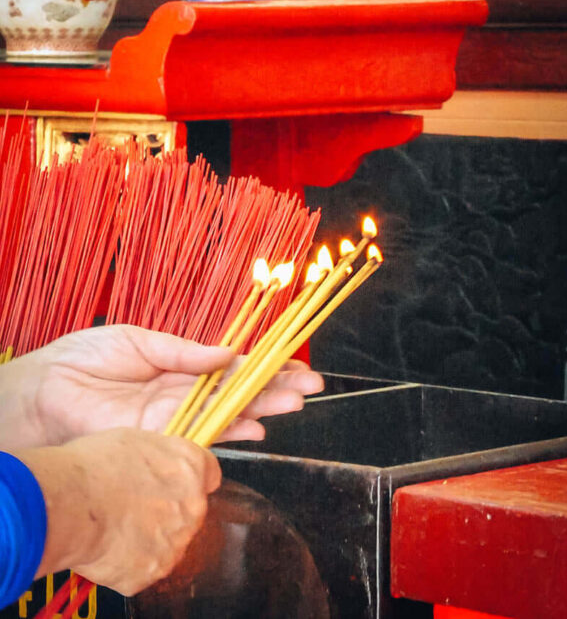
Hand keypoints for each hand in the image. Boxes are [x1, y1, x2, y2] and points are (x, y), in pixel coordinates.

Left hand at [0, 325, 323, 448]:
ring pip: (229, 413)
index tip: (294, 361)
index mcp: (179, 368)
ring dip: (264, 408)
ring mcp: (175, 418)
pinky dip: (232, 432)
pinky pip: (203, 435)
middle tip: (312, 384)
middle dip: (276, 387)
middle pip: (238, 392)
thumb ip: (185, 352)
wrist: (44, 390)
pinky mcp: (161, 436)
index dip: (263, 365)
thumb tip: (227, 353)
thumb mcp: (142, 341)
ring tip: (296, 401)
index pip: (230, 368)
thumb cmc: (84, 359)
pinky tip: (258, 428)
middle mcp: (183, 395)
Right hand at [14, 428, 220, 594]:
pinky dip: (129, 560)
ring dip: (149, 536)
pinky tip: (108, 544)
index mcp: (191, 467)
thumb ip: (161, 457)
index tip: (175, 480)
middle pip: (189, 510)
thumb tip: (159, 465)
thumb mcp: (135, 440)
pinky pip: (144, 566)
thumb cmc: (93, 467)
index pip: (209, 474)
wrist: (69, 505)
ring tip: (115, 524)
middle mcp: (193, 505)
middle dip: (166, 509)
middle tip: (133, 504)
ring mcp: (175, 542)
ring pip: (168, 541)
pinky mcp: (153, 571)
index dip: (189, 477)